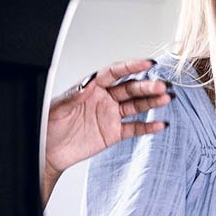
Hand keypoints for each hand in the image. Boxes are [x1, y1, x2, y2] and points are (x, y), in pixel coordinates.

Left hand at [44, 59, 172, 187]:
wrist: (48, 151)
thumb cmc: (49, 126)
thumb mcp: (56, 108)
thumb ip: (72, 96)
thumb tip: (85, 85)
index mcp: (91, 87)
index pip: (114, 73)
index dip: (130, 67)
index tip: (146, 63)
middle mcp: (104, 99)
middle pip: (129, 89)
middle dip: (147, 86)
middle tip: (161, 86)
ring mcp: (110, 115)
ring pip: (136, 105)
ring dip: (152, 102)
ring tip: (167, 98)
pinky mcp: (113, 133)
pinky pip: (134, 128)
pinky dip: (148, 126)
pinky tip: (161, 124)